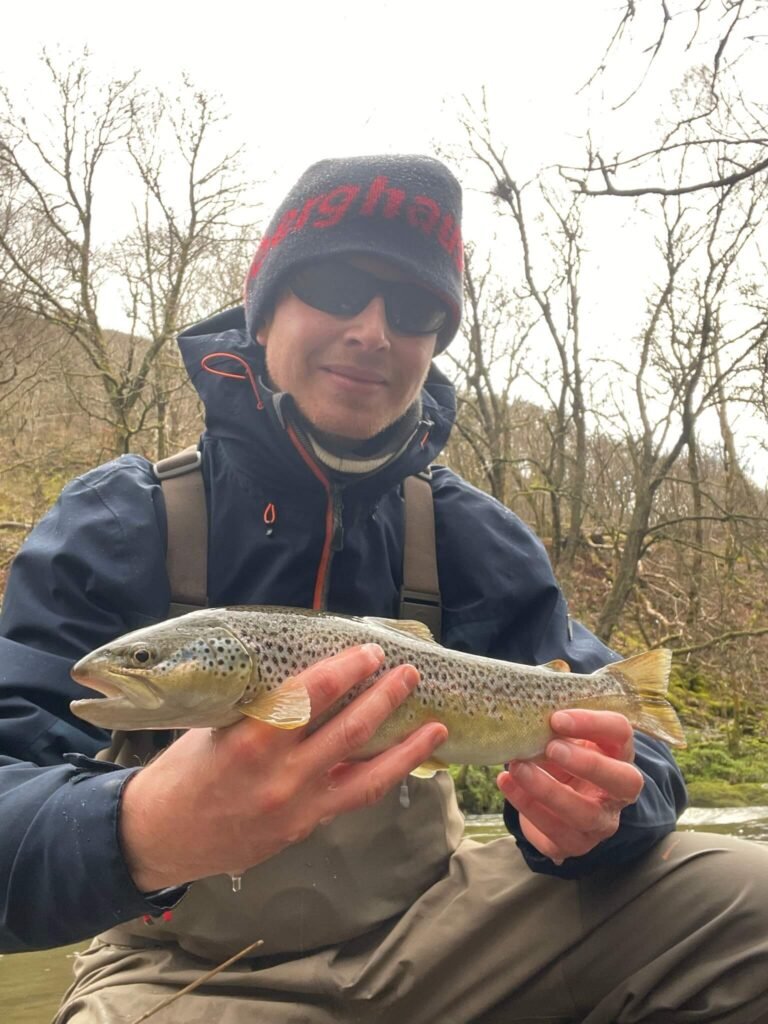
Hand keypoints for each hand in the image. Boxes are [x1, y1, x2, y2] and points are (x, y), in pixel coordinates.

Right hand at [119, 643, 446, 890]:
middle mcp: (280, 777)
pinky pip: (353, 799)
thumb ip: (262, 707)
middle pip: (349, 732)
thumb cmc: (183, 772)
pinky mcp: (304, 829)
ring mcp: (297, 808)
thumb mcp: (214, 727)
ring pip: (366, 776)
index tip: (369, 651)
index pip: (309, 697)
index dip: (345, 670)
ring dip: (406, 747)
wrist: (160, 837)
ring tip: (436, 725)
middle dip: (385, 698)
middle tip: (408, 673)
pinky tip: (404, 760)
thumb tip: (308, 674)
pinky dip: (382, 777)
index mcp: (249, 742)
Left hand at [497, 709, 643, 863]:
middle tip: (551, 748)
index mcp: (619, 754)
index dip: (593, 724)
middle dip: (588, 764)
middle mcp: (618, 792)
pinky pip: (554, 833)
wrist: (552, 799)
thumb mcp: (563, 737)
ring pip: (584, 814)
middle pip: (623, 781)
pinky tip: (506, 783)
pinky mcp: (575, 844)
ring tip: (516, 767)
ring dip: (548, 790)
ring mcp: (600, 823)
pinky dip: (527, 807)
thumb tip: (526, 711)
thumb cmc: (561, 755)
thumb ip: (554, 726)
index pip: (621, 733)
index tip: (557, 718)